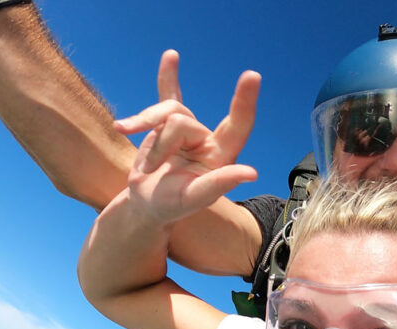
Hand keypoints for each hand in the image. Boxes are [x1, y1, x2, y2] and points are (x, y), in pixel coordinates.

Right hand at [114, 50, 259, 224]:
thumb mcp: (194, 198)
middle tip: (150, 171)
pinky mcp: (167, 123)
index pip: (238, 124)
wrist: (147, 203)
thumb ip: (219, 183)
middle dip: (160, 146)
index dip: (244, 102)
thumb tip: (251, 173)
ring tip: (144, 166)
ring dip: (149, 140)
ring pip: (166, 112)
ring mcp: (188, 129)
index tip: (252, 76)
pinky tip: (171, 56)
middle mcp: (208, 138)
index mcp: (221, 155)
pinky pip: (169, 95)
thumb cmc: (173, 205)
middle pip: (182, 121)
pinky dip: (169, 77)